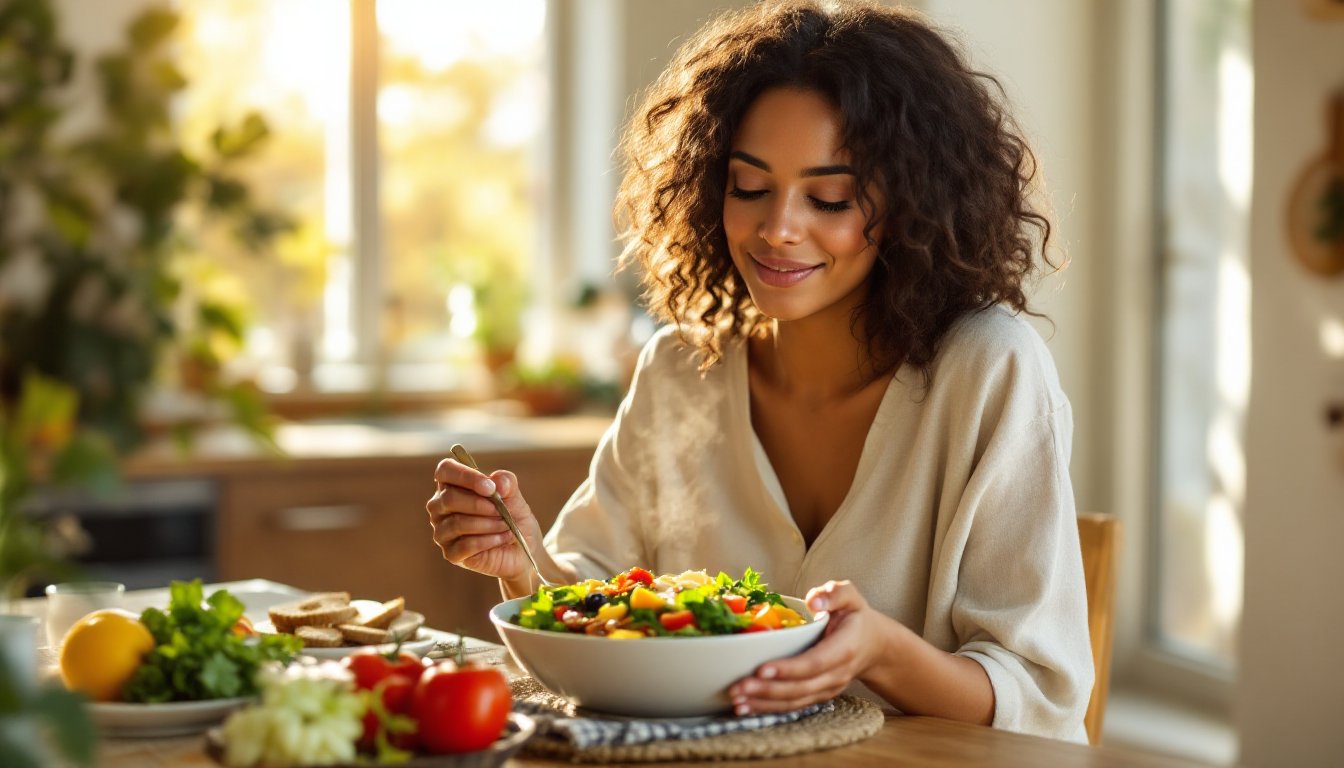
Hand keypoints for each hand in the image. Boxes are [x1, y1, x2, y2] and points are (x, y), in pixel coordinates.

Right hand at [425, 457, 543, 582]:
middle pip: (449, 498)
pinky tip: (502, 538)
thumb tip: (497, 483)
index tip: (490, 488)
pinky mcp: (450, 553)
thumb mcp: (514, 495)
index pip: (445, 470)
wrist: (523, 548)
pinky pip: (465, 545)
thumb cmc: (513, 516)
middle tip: (501, 511)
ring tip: (506, 526)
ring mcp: (442, 531)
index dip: (466, 476)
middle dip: (481, 504)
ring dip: (488, 524)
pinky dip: (489, 540)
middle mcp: (441, 507)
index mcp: (452, 485)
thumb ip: (506, 482)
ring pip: (458, 523)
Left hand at [726, 580, 885, 714]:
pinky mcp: (817, 695)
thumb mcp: (851, 596)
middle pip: (800, 688)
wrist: (873, 645)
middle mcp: (836, 674)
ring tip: (737, 701)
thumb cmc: (855, 617)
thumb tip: (813, 601)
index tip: (761, 668)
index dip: (788, 668)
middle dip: (767, 690)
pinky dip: (769, 709)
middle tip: (737, 688)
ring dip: (764, 704)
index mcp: (844, 648)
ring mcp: (827, 689)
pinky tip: (747, 707)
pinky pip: (793, 706)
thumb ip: (835, 593)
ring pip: (795, 702)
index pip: (815, 662)